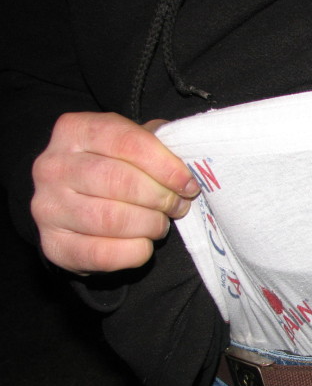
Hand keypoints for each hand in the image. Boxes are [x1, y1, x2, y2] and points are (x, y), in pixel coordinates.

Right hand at [31, 112, 198, 273]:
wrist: (76, 207)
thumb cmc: (115, 169)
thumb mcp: (134, 144)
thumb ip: (159, 143)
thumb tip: (188, 157)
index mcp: (75, 130)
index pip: (127, 142)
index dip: (165, 165)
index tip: (188, 183)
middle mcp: (53, 166)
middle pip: (119, 181)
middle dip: (160, 197)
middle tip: (179, 206)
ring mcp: (48, 208)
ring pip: (112, 219)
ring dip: (150, 224)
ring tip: (160, 223)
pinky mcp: (55, 246)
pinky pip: (104, 254)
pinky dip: (136, 251)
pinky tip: (144, 242)